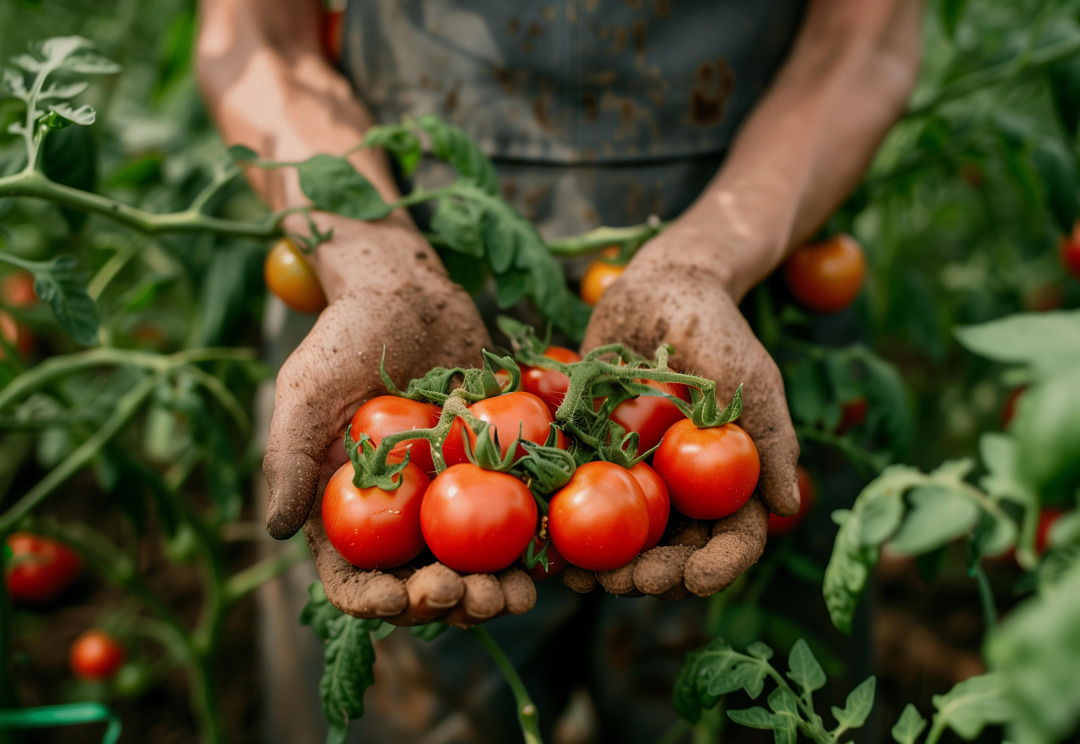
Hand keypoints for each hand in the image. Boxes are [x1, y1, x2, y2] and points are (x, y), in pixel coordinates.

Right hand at [263, 226, 536, 625]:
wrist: (408, 291)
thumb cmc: (345, 337)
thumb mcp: (305, 392)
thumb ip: (287, 459)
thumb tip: (275, 530)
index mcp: (348, 510)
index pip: (355, 578)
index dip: (378, 601)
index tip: (404, 598)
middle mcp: (401, 515)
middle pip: (423, 583)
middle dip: (451, 605)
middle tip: (479, 599)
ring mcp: (451, 496)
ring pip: (476, 564)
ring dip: (498, 590)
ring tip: (521, 594)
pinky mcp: (497, 469)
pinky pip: (518, 516)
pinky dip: (536, 543)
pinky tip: (554, 556)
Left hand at [576, 220, 800, 596]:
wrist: (663, 287)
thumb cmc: (719, 331)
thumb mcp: (752, 382)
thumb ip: (771, 441)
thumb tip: (787, 506)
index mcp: (727, 482)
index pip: (731, 538)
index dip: (717, 566)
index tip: (695, 581)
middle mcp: (681, 489)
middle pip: (671, 550)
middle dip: (653, 576)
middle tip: (628, 584)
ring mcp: (633, 473)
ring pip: (621, 536)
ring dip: (603, 565)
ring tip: (581, 580)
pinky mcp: (589, 451)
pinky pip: (575, 494)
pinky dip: (560, 522)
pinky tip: (543, 542)